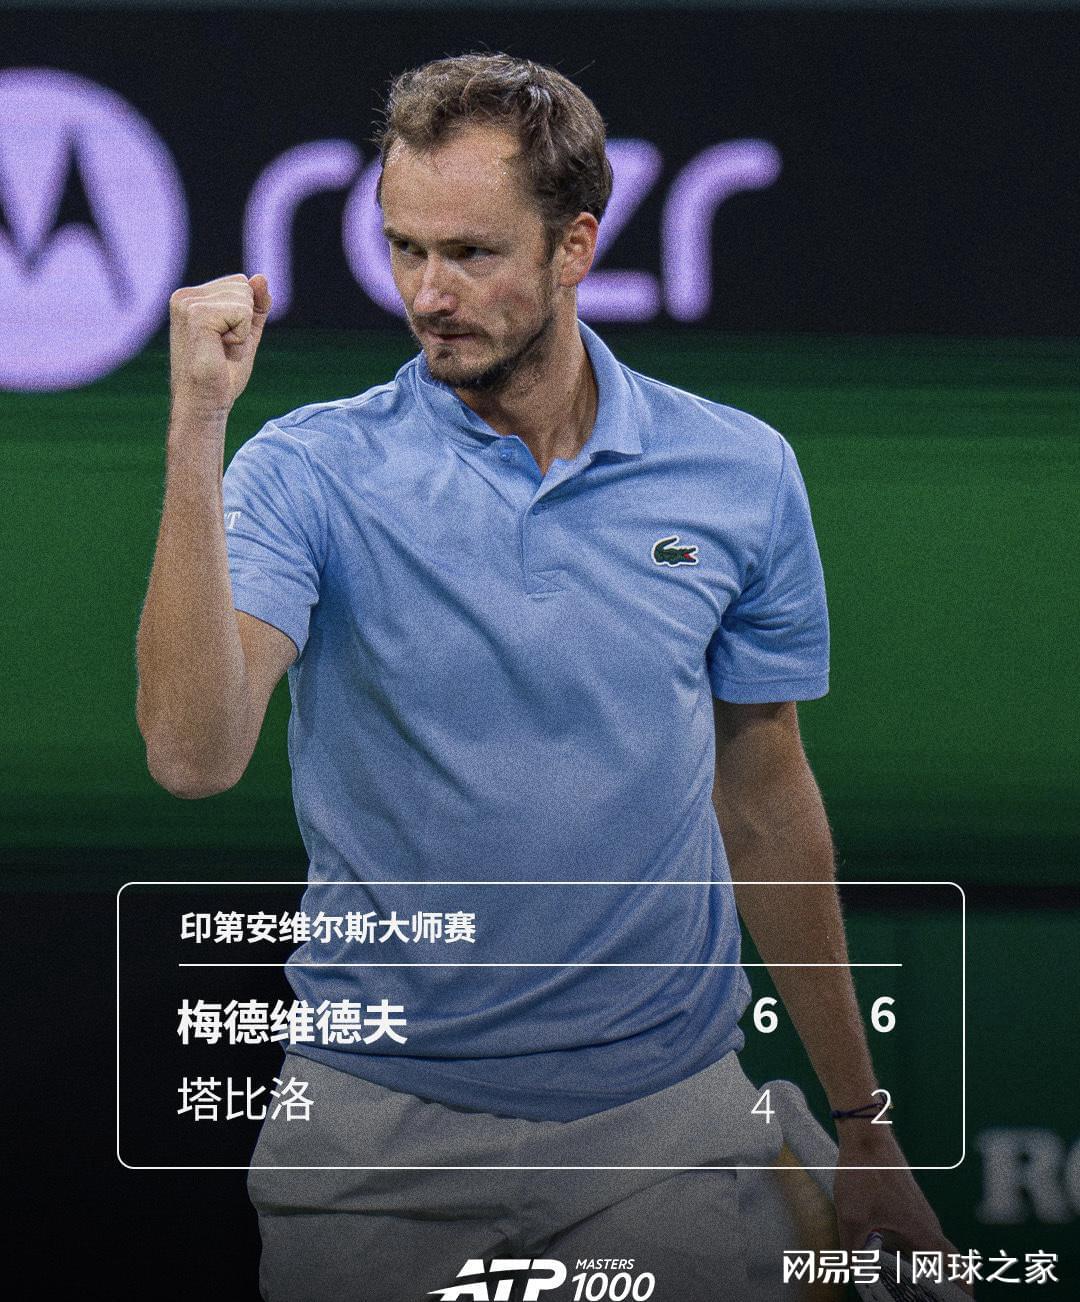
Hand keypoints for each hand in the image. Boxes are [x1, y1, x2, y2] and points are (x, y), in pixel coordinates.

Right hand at [169, 272, 271, 418]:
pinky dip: (241, 336)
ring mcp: (187, 303)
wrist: (204, 404)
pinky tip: (220, 350)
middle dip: (245, 321)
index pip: (240, 283)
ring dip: (242, 330)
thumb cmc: (222, 375)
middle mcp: (185, 295)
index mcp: (191, 297)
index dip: (246, 316)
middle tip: (224, 348)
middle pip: (243, 286)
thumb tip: (261, 277)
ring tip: (220, 350)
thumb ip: (256, 306)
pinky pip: (242, 312)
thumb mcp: (246, 334)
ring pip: (244, 297)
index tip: (226, 341)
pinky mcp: (196, 314)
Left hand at [833, 1130, 974, 1295]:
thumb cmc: (863, 1174)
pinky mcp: (909, 1203)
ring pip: (929, 1247)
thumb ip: (853, 1251)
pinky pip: (918, 1234)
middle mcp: (927, 1223)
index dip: (962, 1288)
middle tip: (928, 1298)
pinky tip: (895, 1258)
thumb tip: (854, 1274)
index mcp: (922, 1231)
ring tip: (912, 1287)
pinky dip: (914, 1251)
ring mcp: (919, 1212)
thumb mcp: (851, 1218)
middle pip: (944, 1260)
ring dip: (926, 1267)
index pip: (954, 1266)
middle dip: (941, 1284)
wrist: (866, 1137)